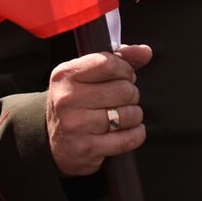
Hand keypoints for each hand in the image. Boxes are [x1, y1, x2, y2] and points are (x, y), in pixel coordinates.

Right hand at [45, 45, 151, 175]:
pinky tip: (122, 133)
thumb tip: (145, 51)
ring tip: (118, 117)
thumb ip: (120, 60)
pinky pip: (130, 138)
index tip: (122, 77)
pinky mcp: (87, 148)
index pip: (110, 63)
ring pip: (130, 114)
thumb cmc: (79, 102)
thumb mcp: (89, 76)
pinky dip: (134, 134)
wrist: (56, 143)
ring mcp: (75, 125)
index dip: (125, 70)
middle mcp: (67, 99)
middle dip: (130, 95)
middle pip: (126, 90)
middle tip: (118, 101)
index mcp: (66, 75)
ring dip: (132, 116)